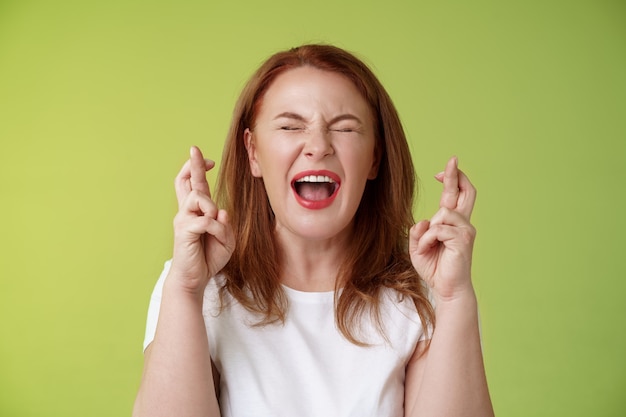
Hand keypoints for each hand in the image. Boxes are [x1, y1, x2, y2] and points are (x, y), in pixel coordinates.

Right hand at [169, 146, 234, 293]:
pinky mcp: (184, 231)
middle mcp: (186, 212)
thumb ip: (225, 224)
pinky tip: (215, 239)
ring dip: (212, 209)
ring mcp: (183, 220)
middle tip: (195, 149)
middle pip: (187, 181)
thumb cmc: (208, 258)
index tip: (208, 160)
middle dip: (193, 164)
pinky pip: (206, 221)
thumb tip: (220, 211)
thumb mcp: (226, 239)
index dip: (198, 169)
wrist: (194, 279)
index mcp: (196, 211)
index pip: (192, 184)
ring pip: (199, 197)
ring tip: (215, 225)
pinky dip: (217, 230)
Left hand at [409, 157, 476, 303]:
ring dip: (427, 232)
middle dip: (457, 175)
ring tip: (426, 247)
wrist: (447, 289)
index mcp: (453, 223)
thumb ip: (417, 231)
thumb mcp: (417, 247)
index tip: (441, 172)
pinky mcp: (463, 240)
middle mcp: (463, 223)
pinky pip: (438, 229)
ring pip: (442, 214)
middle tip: (453, 159)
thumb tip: (424, 221)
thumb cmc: (434, 268)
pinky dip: (427, 240)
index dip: (451, 180)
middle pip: (467, 192)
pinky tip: (429, 250)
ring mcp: (465, 231)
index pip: (456, 195)